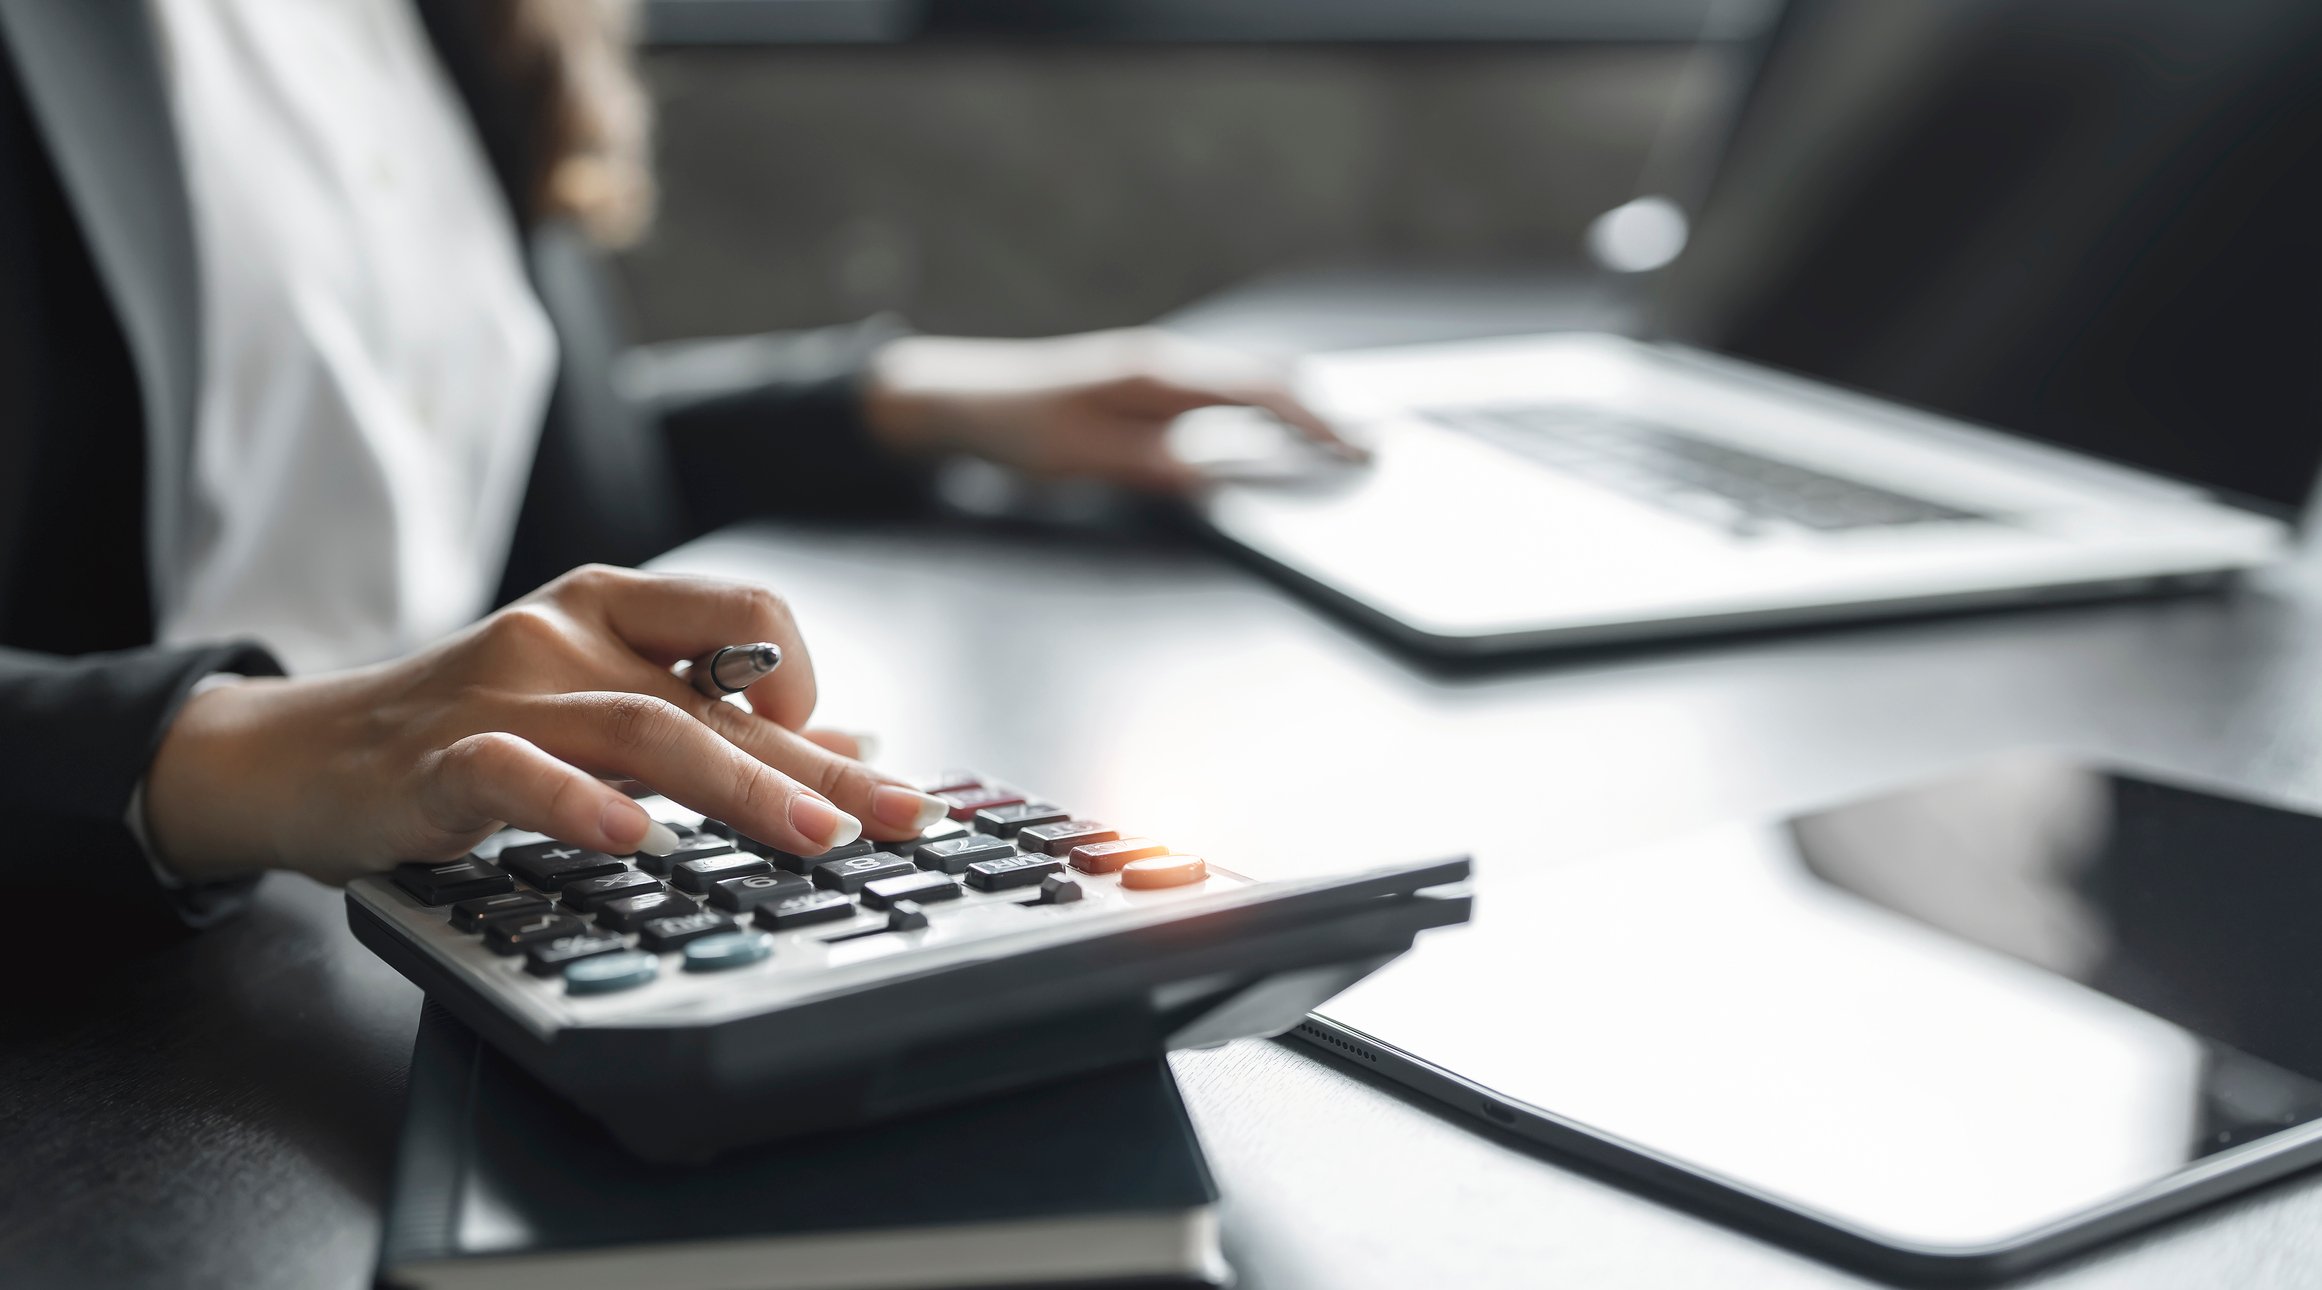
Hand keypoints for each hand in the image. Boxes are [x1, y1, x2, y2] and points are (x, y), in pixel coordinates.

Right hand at [142, 566, 950, 884]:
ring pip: (639, 729)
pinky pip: (514, 775)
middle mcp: (564, 636)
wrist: (304, 755)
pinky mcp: (437, 761)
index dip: (808, 674)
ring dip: (737, 788)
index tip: (840, 747)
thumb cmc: (469, 731)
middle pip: (714, 695)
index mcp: (610, 609)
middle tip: (900, 816)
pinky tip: (631, 839)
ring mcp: (500, 696)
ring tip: (810, 838)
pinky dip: (575, 805)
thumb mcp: (599, 705)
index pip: (744, 615)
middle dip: (818, 764)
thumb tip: (849, 746)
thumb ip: (715, 718)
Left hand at [862, 327, 1358, 491]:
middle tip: (1372, 449)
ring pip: (1249, 385)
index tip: (1358, 450)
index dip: (1317, 422)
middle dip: (1325, 413)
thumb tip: (1224, 478)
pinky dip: (1264, 416)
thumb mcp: (1089, 459)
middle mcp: (1169, 364)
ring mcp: (1162, 373)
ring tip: (1343, 445)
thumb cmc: (1022, 426)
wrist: (967, 399)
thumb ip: (1159, 467)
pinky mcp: (1150, 389)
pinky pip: (1224, 397)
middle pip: (1268, 380)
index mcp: (1161, 374)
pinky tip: (1278, 440)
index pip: (1261, 391)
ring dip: (1298, 412)